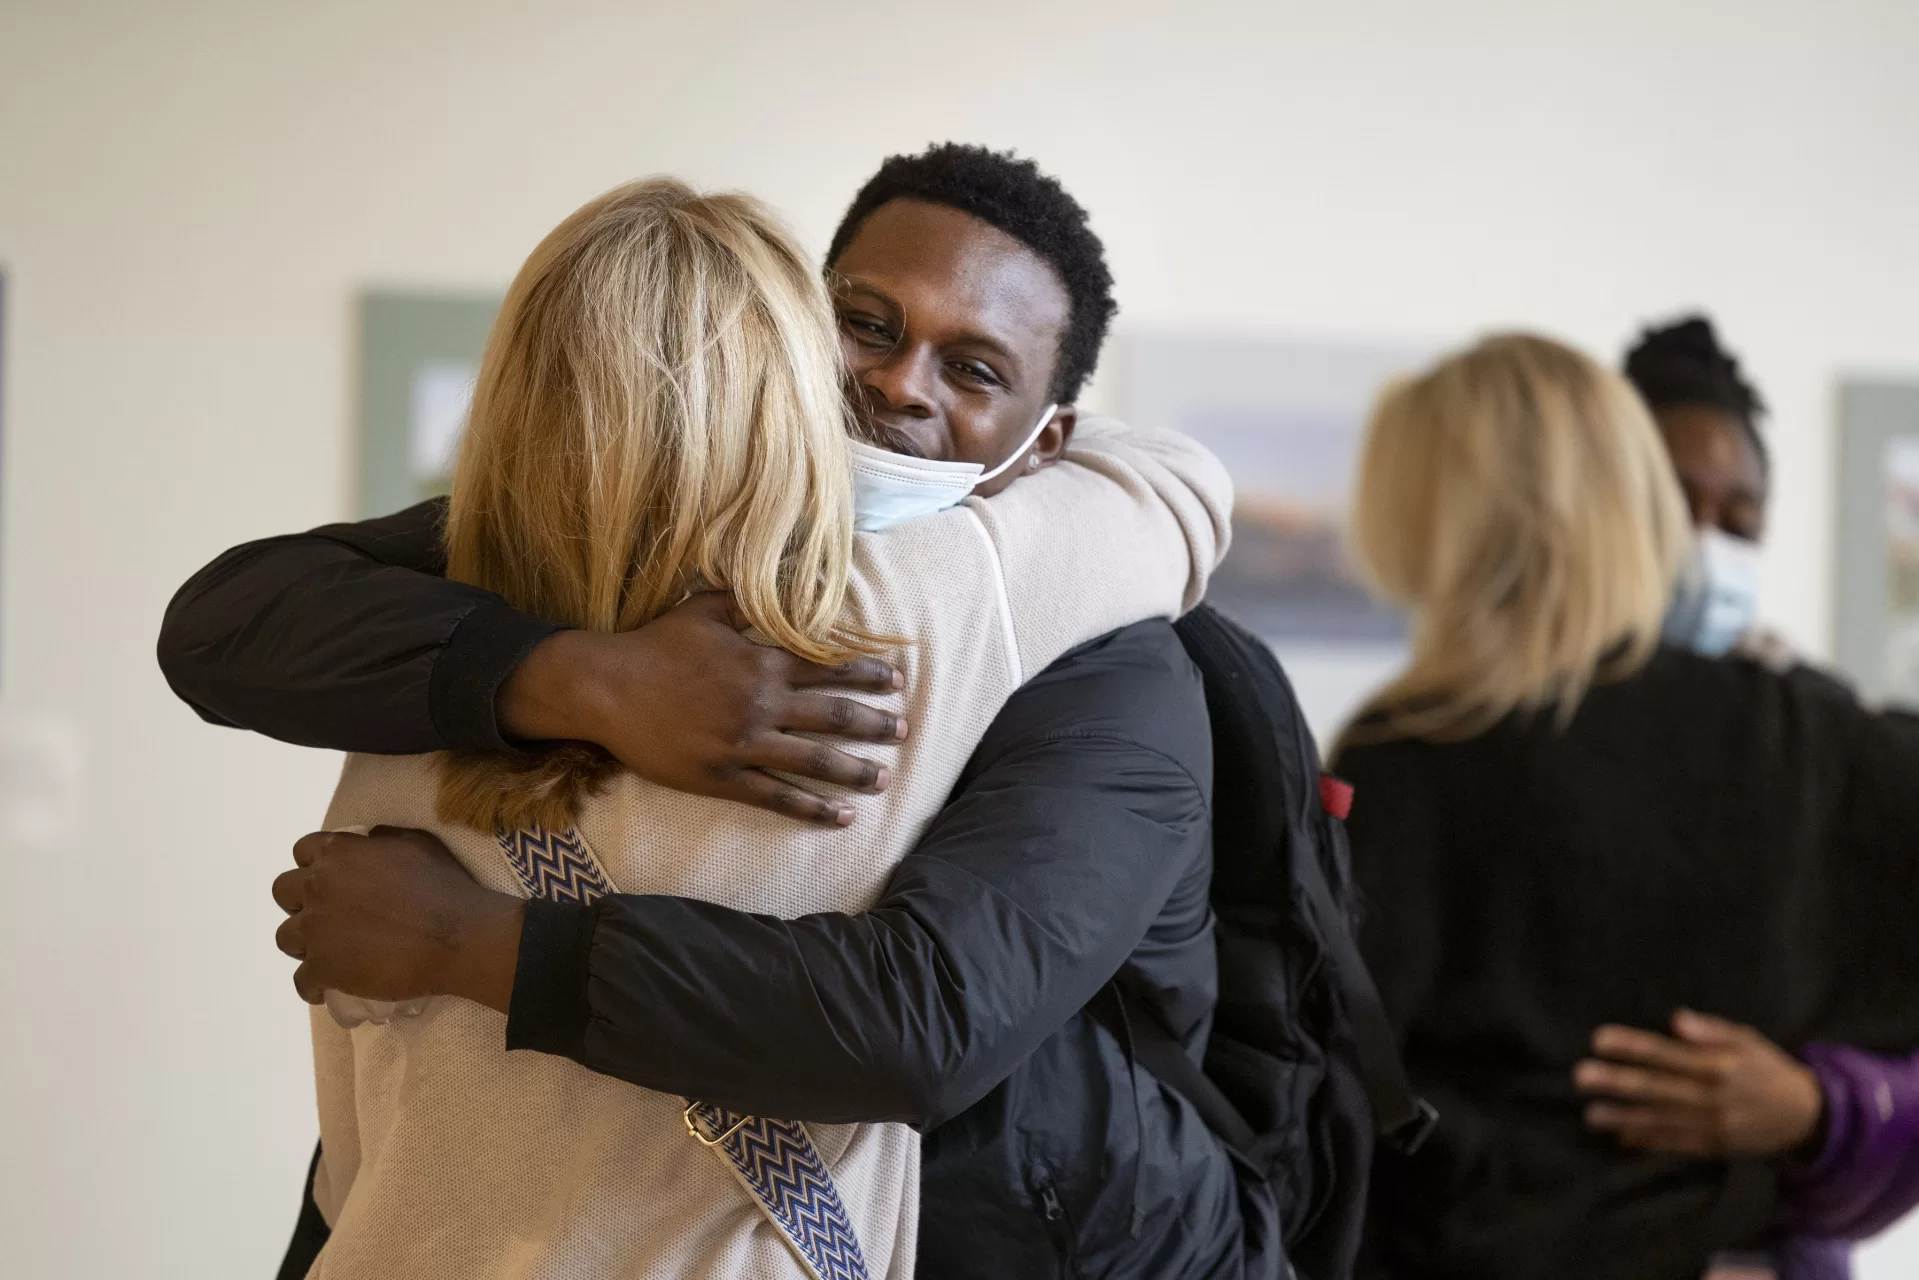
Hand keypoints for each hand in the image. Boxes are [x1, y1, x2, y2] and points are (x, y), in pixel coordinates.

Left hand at [273, 827, 522, 1013]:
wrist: (457, 937)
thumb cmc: (444, 886)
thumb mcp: (417, 844)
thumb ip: (383, 840)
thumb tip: (368, 839)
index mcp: (339, 854)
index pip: (303, 851)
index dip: (315, 865)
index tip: (332, 878)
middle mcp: (318, 886)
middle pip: (283, 891)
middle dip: (300, 901)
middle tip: (328, 914)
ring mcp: (316, 929)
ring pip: (285, 937)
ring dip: (304, 943)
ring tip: (330, 952)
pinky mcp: (323, 968)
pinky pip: (301, 980)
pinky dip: (313, 984)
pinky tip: (329, 987)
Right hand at [498, 592, 907, 826]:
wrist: (606, 688)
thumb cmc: (654, 645)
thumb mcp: (703, 609)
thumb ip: (745, 598)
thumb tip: (779, 579)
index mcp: (761, 662)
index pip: (829, 668)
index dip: (867, 674)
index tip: (897, 679)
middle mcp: (761, 703)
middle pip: (834, 715)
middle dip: (876, 724)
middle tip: (906, 730)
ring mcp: (744, 743)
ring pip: (815, 760)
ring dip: (855, 770)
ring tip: (884, 778)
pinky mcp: (723, 776)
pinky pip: (777, 796)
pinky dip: (812, 808)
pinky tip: (841, 817)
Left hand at [1574, 1009, 1824, 1158]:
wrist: (1806, 1117)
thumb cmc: (1768, 1069)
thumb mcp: (1748, 1040)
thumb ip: (1712, 1030)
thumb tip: (1677, 1019)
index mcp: (1719, 1066)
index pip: (1668, 1054)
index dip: (1632, 1047)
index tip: (1598, 1040)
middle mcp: (1712, 1098)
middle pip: (1658, 1089)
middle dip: (1617, 1082)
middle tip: (1580, 1076)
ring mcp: (1712, 1127)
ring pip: (1662, 1121)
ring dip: (1624, 1118)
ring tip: (1591, 1114)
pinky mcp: (1714, 1149)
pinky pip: (1677, 1146)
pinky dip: (1650, 1144)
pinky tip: (1621, 1140)